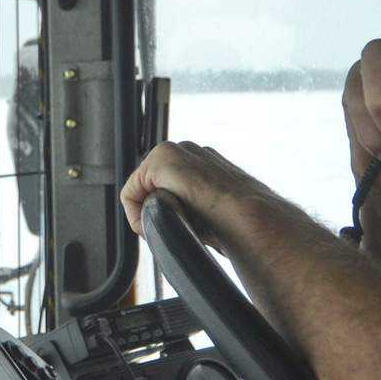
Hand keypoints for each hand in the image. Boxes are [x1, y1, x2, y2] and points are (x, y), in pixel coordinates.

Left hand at [120, 140, 282, 246]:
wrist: (250, 219)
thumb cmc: (239, 222)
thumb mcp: (213, 211)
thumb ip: (195, 206)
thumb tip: (190, 219)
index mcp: (202, 161)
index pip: (163, 186)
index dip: (162, 212)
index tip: (176, 228)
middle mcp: (187, 151)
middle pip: (148, 185)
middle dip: (153, 210)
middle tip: (172, 229)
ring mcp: (175, 151)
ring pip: (140, 188)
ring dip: (148, 212)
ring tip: (170, 227)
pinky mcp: (162, 159)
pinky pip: (130, 192)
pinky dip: (136, 214)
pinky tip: (158, 224)